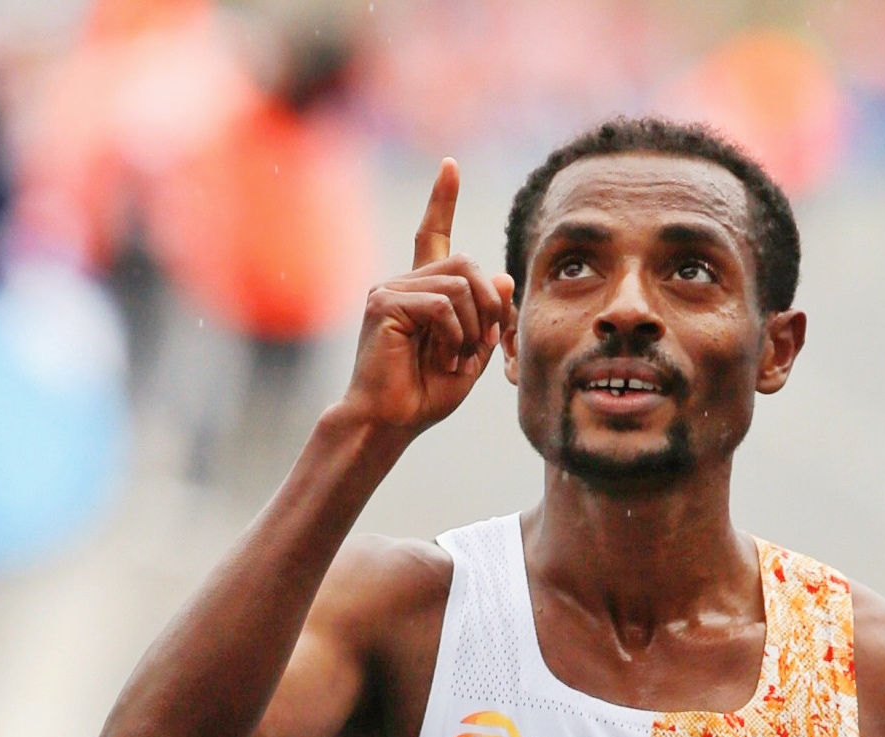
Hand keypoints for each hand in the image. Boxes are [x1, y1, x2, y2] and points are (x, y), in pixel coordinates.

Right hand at [338, 158, 515, 434]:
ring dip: (473, 324)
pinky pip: (442, 303)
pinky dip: (455, 334)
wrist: (389, 422)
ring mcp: (389, 290)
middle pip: (467, 264)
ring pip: (459, 284)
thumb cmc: (424, 394)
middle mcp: (402, 283)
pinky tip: (444, 357)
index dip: (442, 200)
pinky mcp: (383, 303)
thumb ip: (488, 315)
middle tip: (487, 341)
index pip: (434, 235)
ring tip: (458, 356)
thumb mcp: (471, 353)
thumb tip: (502, 275)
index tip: (450, 167)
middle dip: (490, 304)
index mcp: (422, 291)